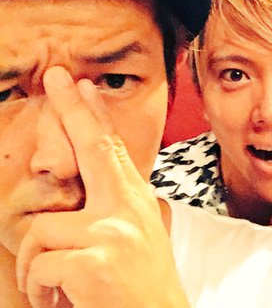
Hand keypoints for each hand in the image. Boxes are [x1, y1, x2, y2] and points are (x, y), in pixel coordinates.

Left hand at [15, 66, 188, 307]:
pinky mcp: (93, 261)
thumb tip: (79, 187)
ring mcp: (112, 232)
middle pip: (92, 147)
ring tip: (57, 286)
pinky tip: (61, 299)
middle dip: (70, 110)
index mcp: (135, 201)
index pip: (111, 149)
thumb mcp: (136, 236)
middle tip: (55, 75)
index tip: (79, 85)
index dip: (93, 114)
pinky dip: (40, 288)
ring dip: (38, 265)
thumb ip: (112, 207)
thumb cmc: (143, 285)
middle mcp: (127, 208)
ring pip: (43, 228)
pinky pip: (39, 263)